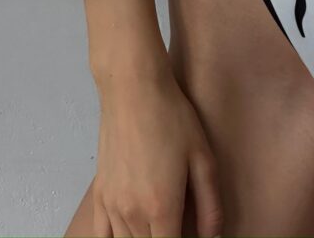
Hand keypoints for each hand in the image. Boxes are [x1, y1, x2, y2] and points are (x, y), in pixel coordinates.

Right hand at [92, 67, 222, 237]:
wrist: (133, 90)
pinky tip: (131, 231)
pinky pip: (101, 235)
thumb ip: (210, 203)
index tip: (192, 236)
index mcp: (162, 207)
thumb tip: (214, 236)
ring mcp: (112, 205)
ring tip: (160, 225)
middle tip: (180, 226)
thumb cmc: (171, 118)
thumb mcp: (202, 157)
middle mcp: (132, 213)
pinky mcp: (100, 195)